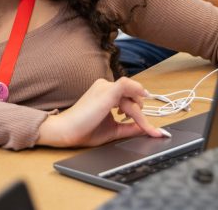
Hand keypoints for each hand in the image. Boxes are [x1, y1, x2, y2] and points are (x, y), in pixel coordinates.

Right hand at [37, 77, 163, 147]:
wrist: (66, 131)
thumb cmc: (84, 130)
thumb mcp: (113, 129)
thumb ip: (129, 127)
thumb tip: (145, 128)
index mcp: (105, 93)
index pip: (129, 98)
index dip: (140, 112)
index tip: (151, 127)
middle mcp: (105, 87)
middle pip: (132, 97)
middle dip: (140, 114)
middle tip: (147, 129)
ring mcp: (105, 87)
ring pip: (131, 96)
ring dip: (139, 113)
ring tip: (143, 126)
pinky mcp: (106, 92)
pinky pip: (126, 85)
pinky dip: (137, 90)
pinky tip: (145, 96)